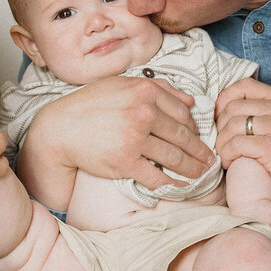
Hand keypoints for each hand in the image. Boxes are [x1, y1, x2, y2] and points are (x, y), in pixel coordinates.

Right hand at [25, 74, 211, 190]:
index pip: (182, 113)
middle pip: (183, 136)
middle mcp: (143, 113)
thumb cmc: (90, 104)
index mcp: (145, 91)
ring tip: (201, 173)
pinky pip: (157, 176)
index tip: (199, 138)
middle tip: (210, 160)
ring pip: (174, 157)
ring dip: (192, 168)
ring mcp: (135, 139)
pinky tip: (182, 186)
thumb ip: (158, 88)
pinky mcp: (126, 162)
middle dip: (200, 151)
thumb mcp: (122, 85)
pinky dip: (173, 183)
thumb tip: (190, 101)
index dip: (195, 129)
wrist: (60, 128)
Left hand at [215, 78, 270, 224]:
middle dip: (219, 127)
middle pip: (234, 106)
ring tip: (226, 156)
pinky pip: (236, 144)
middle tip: (221, 144)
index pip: (244, 86)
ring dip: (222, 144)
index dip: (224, 101)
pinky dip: (227, 155)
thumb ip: (263, 115)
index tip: (219, 120)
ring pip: (232, 125)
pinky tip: (231, 164)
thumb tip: (224, 111)